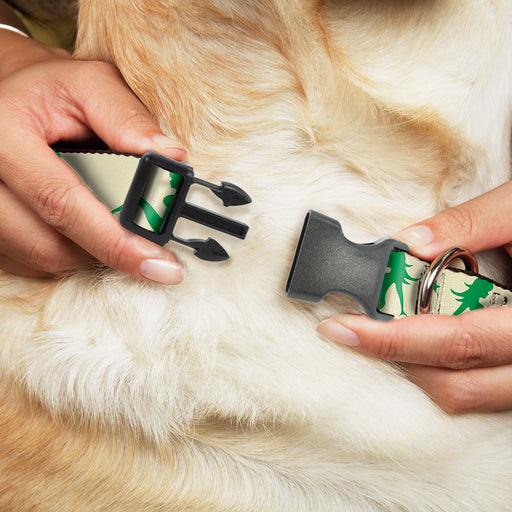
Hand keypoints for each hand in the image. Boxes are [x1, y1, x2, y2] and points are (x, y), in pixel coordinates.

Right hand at [0, 30, 185, 282]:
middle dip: (109, 251)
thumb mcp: (90, 84)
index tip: (160, 265)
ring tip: (114, 224)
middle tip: (150, 249)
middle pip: (50, 244)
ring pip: (43, 258)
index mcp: (3, 135)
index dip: (115, 242)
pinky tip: (86, 227)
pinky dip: (70, 252)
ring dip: (90, 252)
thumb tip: (171, 157)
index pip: (62, 203)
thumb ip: (128, 118)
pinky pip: (32, 261)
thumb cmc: (51, 90)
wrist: (8, 98)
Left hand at [318, 180, 511, 413]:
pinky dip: (445, 369)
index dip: (392, 338)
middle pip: (456, 382)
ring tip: (386, 331)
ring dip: (418, 367)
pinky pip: (483, 391)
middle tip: (353, 329)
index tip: (343, 328)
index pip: (456, 340)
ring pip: (469, 395)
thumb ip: (472, 223)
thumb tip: (411, 242)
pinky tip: (425, 338)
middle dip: (395, 356)